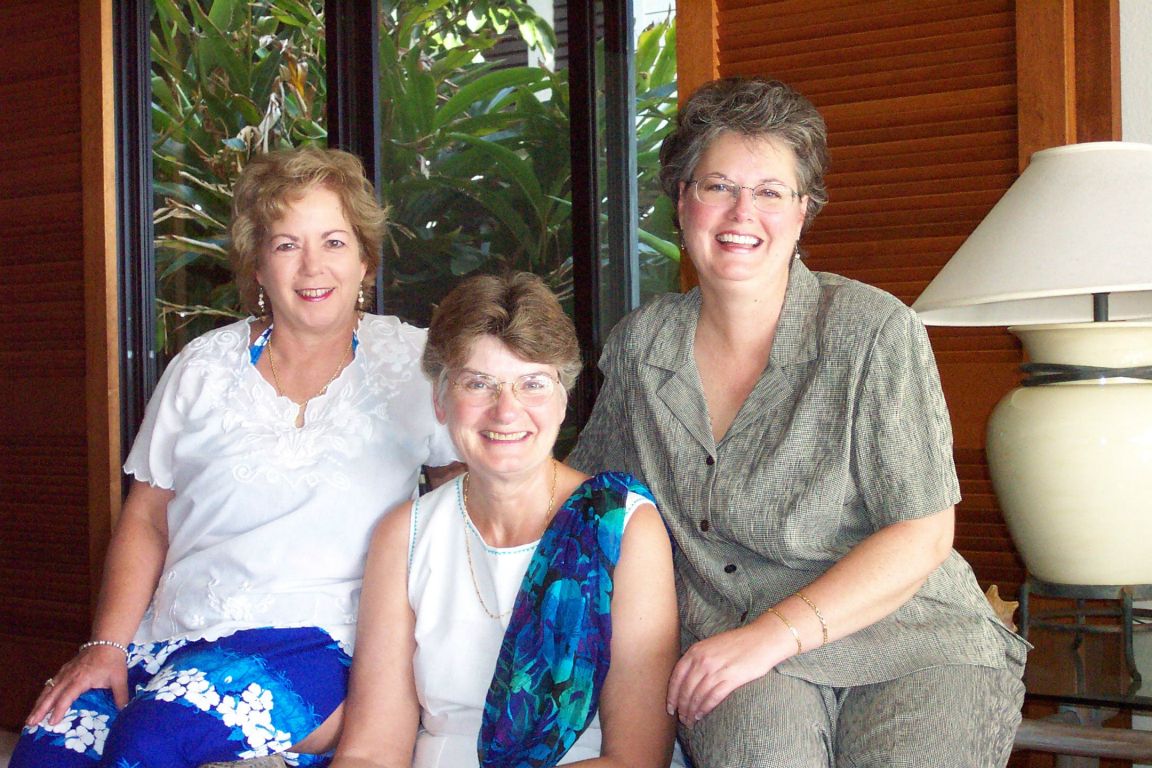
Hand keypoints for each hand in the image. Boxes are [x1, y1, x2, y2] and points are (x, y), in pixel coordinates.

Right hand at [26, 646, 129, 726]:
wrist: (107, 642)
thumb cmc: (112, 661)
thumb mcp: (119, 679)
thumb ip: (120, 696)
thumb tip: (123, 712)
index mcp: (81, 679)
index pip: (66, 697)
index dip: (59, 710)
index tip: (52, 722)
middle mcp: (69, 676)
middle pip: (51, 694)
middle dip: (40, 710)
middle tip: (30, 723)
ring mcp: (65, 672)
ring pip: (48, 689)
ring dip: (38, 703)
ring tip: (30, 718)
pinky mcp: (64, 670)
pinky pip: (51, 683)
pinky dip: (44, 694)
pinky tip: (40, 703)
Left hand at [666, 624, 780, 725]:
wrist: (762, 639)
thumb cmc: (739, 643)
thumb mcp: (711, 645)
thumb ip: (698, 658)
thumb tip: (687, 678)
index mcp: (696, 650)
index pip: (676, 676)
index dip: (671, 695)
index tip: (670, 707)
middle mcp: (703, 660)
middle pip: (686, 689)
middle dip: (681, 707)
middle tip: (681, 719)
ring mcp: (716, 669)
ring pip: (697, 696)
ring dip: (691, 711)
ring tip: (690, 721)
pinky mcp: (731, 678)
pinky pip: (712, 697)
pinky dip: (704, 709)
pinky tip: (701, 715)